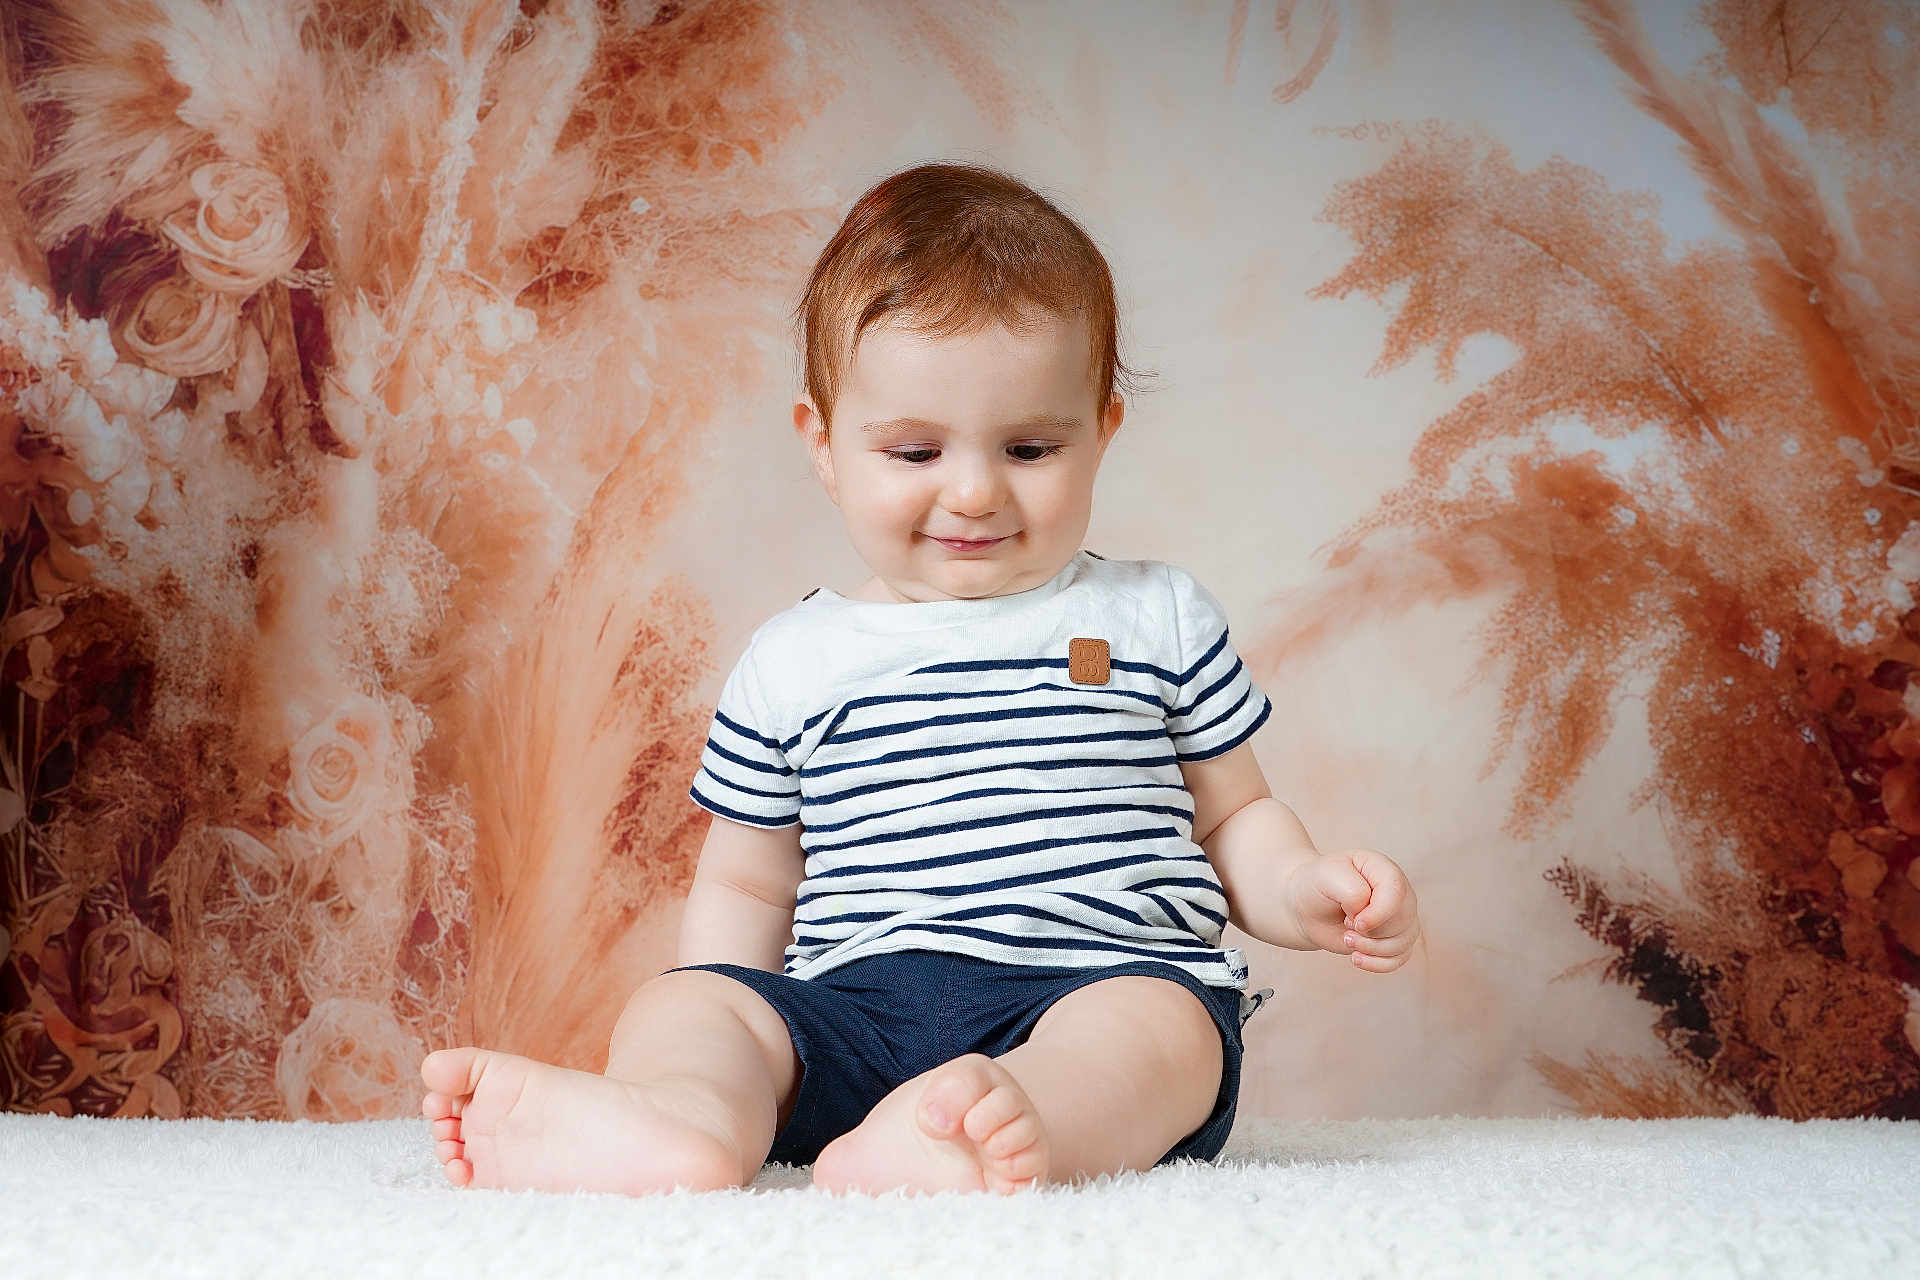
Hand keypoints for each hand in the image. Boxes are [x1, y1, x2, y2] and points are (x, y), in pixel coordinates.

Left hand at [1285, 849, 1419, 971]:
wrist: (1308, 906)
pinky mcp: (1394, 939)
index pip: (1397, 892)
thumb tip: (1367, 915)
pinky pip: (1399, 959)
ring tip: (1348, 939)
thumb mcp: (1326, 876)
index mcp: (1384, 870)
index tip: (1354, 923)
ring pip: (1403, 942)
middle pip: (1402, 920)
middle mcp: (1399, 893)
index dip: (1378, 914)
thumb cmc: (1318, 885)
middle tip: (1346, 925)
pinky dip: (1377, 964)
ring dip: (1372, 948)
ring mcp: (1399, 917)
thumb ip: (1352, 891)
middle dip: (1371, 931)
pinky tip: (1357, 958)